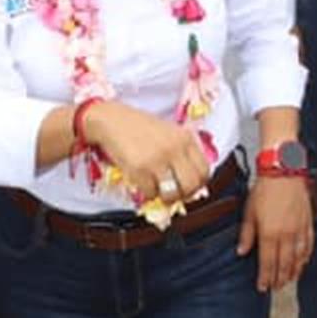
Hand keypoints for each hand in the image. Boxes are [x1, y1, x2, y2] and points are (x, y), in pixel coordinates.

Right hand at [80, 102, 211, 201]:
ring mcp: (158, 158)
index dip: (198, 184)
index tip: (189, 188)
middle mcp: (175, 147)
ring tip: (158, 190)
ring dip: (165, 197)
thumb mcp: (168, 134)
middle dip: (184, 195)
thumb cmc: (139, 128)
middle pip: (192, 185)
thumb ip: (181, 153)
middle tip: (174, 194)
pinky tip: (142, 182)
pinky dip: (147, 193)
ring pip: (172, 194)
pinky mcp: (140, 168)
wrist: (112, 120)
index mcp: (185, 138)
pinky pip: (151, 193)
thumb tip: (190, 183)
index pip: (204, 170)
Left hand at [238, 177, 313, 291]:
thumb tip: (241, 252)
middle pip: (284, 264)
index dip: (265, 277)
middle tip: (276, 288)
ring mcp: (299, 229)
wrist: (283, 170)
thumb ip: (247, 234)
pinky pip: (308, 244)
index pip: (268, 263)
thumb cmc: (264, 188)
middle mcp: (286, 234)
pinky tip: (303, 262)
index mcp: (269, 233)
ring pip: (298, 257)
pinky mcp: (308, 222)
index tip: (263, 287)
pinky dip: (306, 256)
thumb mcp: (249, 211)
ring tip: (289, 279)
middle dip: (280, 278)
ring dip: (294, 271)